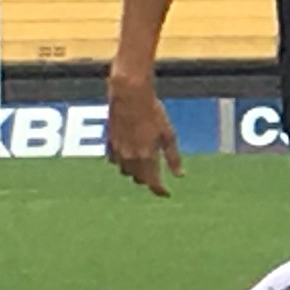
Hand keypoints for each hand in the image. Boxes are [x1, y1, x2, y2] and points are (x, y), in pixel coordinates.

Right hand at [105, 76, 182, 196]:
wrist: (129, 96)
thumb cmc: (153, 113)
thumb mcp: (169, 135)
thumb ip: (173, 157)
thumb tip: (179, 175)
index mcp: (146, 156)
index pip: (152, 183)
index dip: (160, 191)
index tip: (166, 194)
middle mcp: (130, 158)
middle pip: (138, 179)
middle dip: (149, 180)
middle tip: (158, 177)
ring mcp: (117, 151)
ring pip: (125, 171)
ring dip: (135, 172)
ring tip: (145, 165)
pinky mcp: (109, 143)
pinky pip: (115, 161)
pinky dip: (123, 162)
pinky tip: (130, 155)